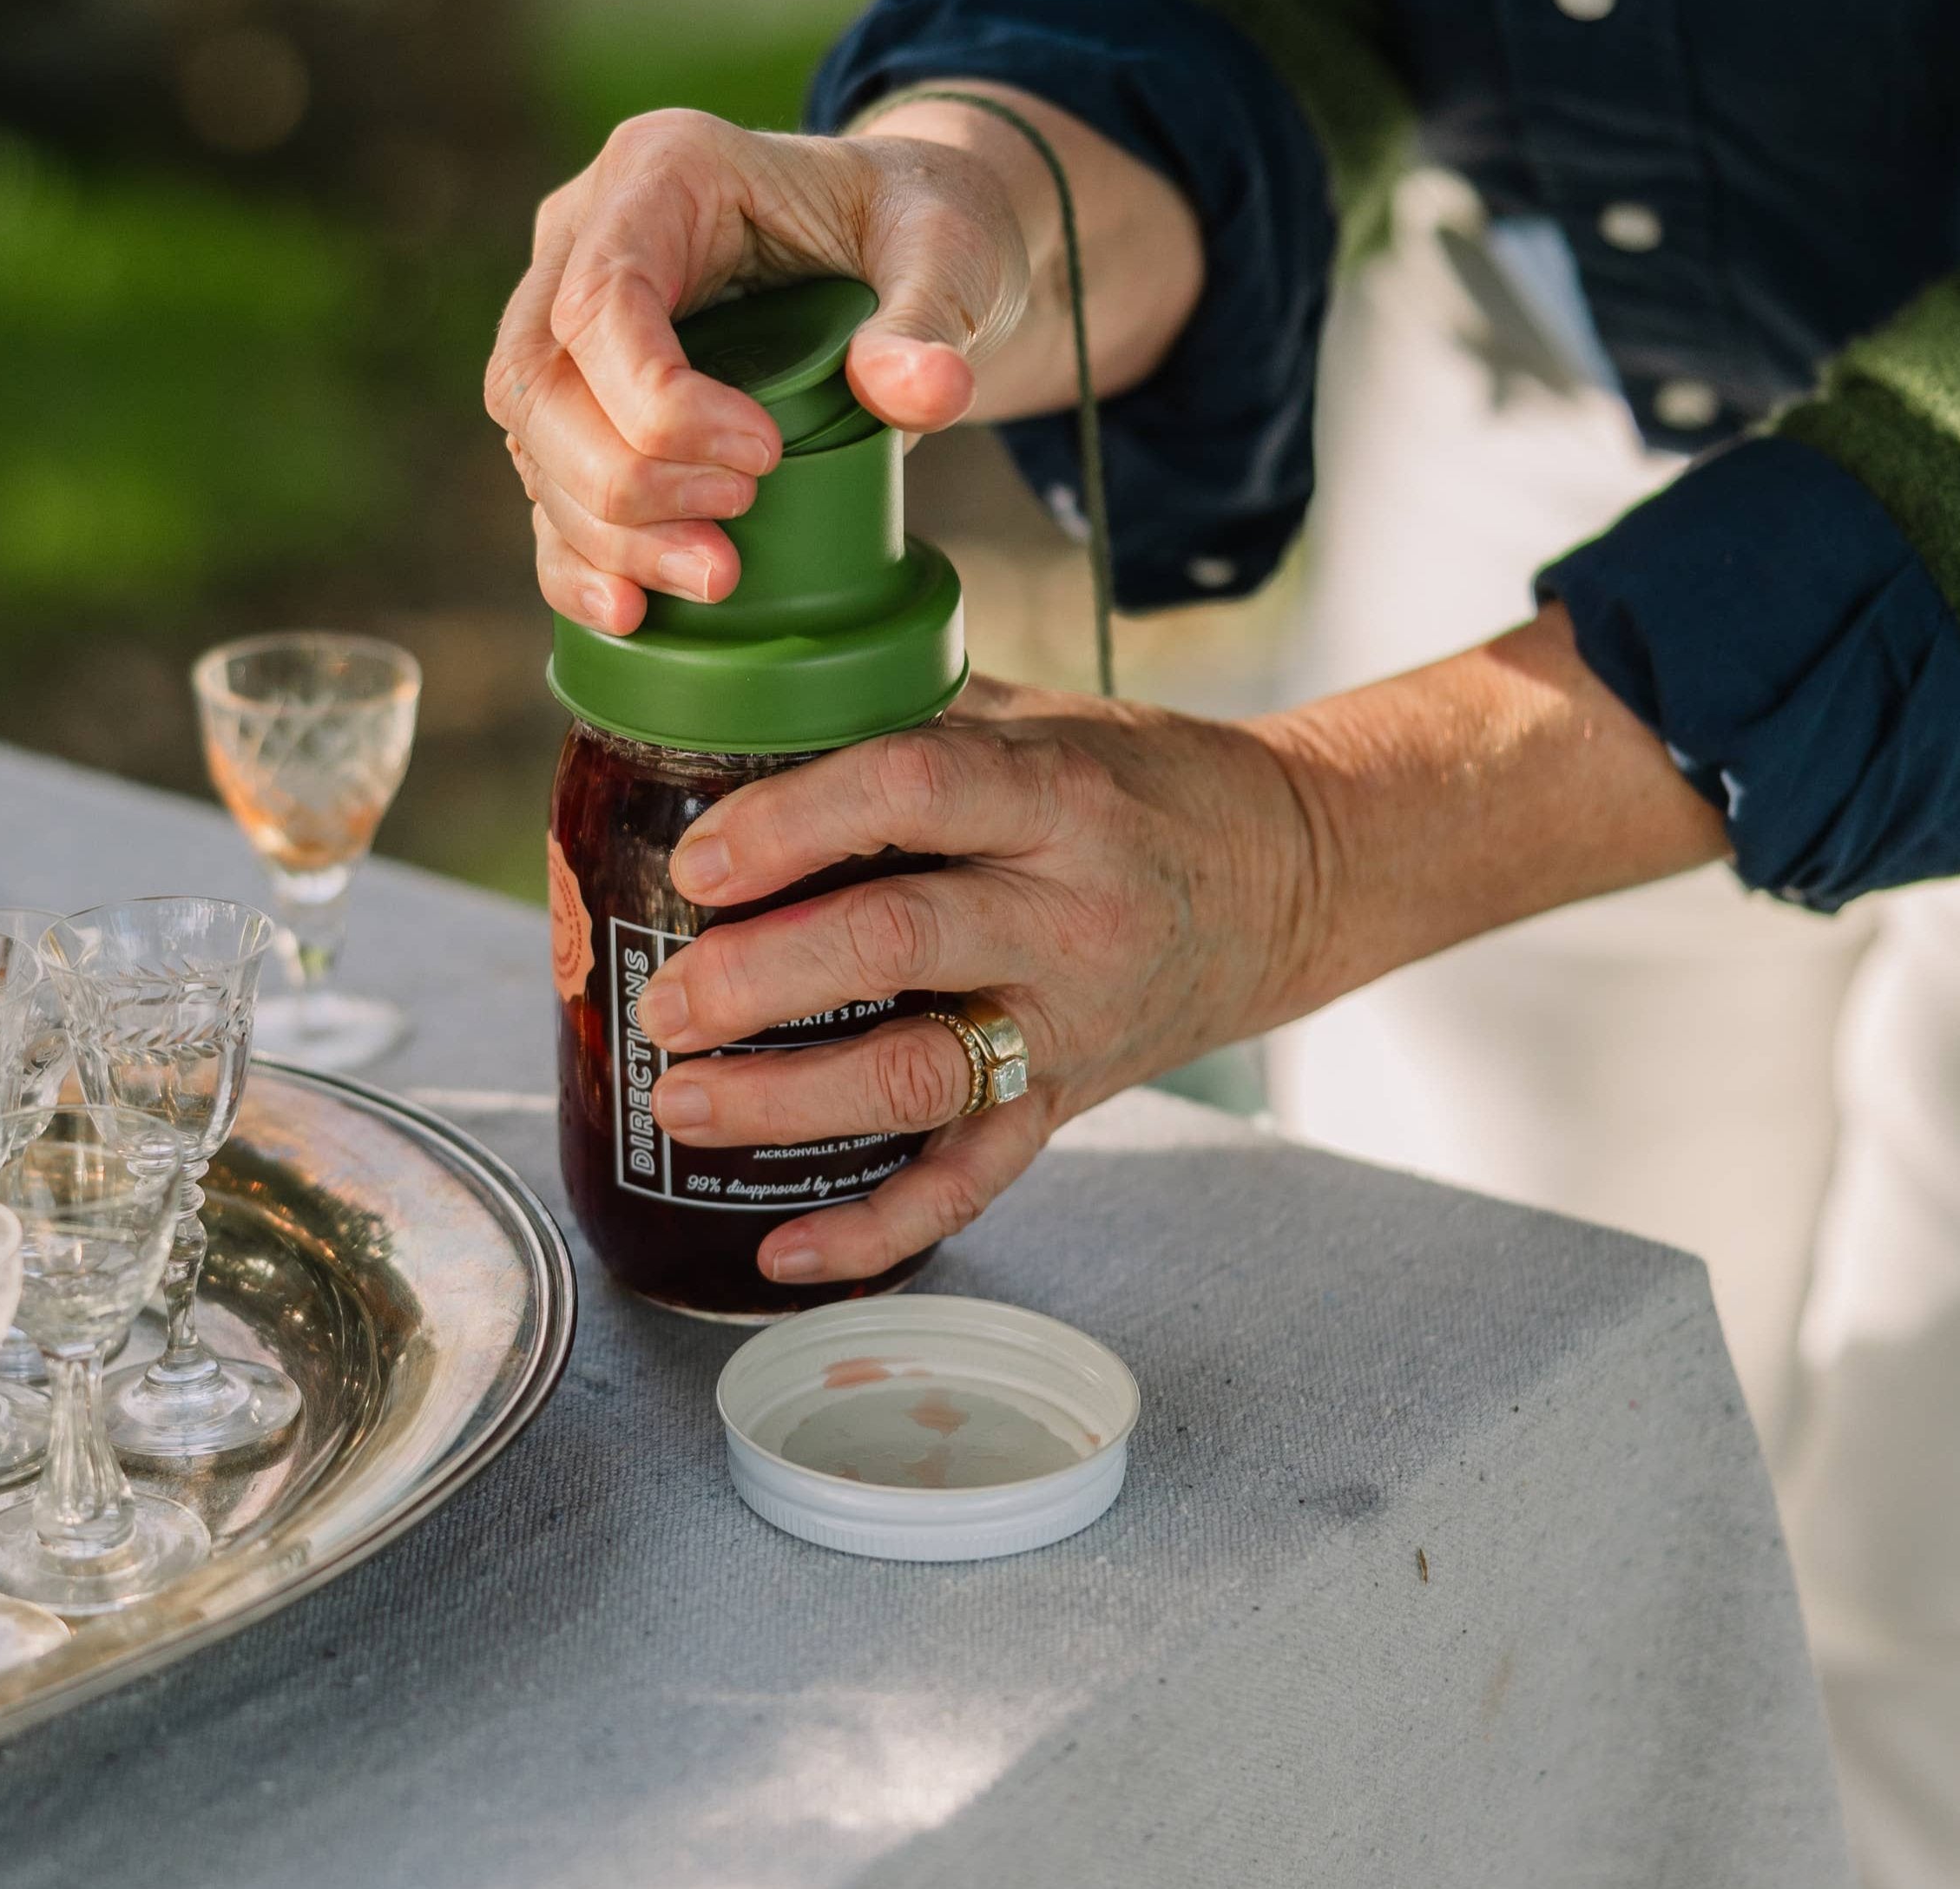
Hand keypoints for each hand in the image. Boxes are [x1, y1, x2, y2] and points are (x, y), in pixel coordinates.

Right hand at [485, 93, 1202, 633]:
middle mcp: (587, 235)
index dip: (656, 400)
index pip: (602, 295)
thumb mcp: (948, 252)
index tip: (763, 459)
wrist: (906, 253)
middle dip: (625, 481)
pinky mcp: (581, 398)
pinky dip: (576, 559)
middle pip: (540, 377)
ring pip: (530, 440)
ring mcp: (568, 320)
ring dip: (607, 532)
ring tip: (715, 578)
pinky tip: (628, 613)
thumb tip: (922, 394)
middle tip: (737, 528)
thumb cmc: (920, 229)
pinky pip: (545, 486)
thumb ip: (932, 318)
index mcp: (661, 169)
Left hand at [632, 675, 1315, 1285]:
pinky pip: (972, 1184)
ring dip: (788, 1102)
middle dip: (761, 978)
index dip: (794, 822)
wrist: (1292, 874)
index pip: (914, 790)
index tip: (701, 861)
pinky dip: (876, 1230)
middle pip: (900, 942)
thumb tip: (745, 707)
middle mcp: (1068, 912)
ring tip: (682, 1101)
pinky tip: (782, 1252)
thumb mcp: (1045, 720)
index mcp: (1056, 794)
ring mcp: (1071, 1021)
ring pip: (922, 1077)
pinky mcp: (1069, 1100)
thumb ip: (915, 716)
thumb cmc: (1142, 781)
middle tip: (666, 999)